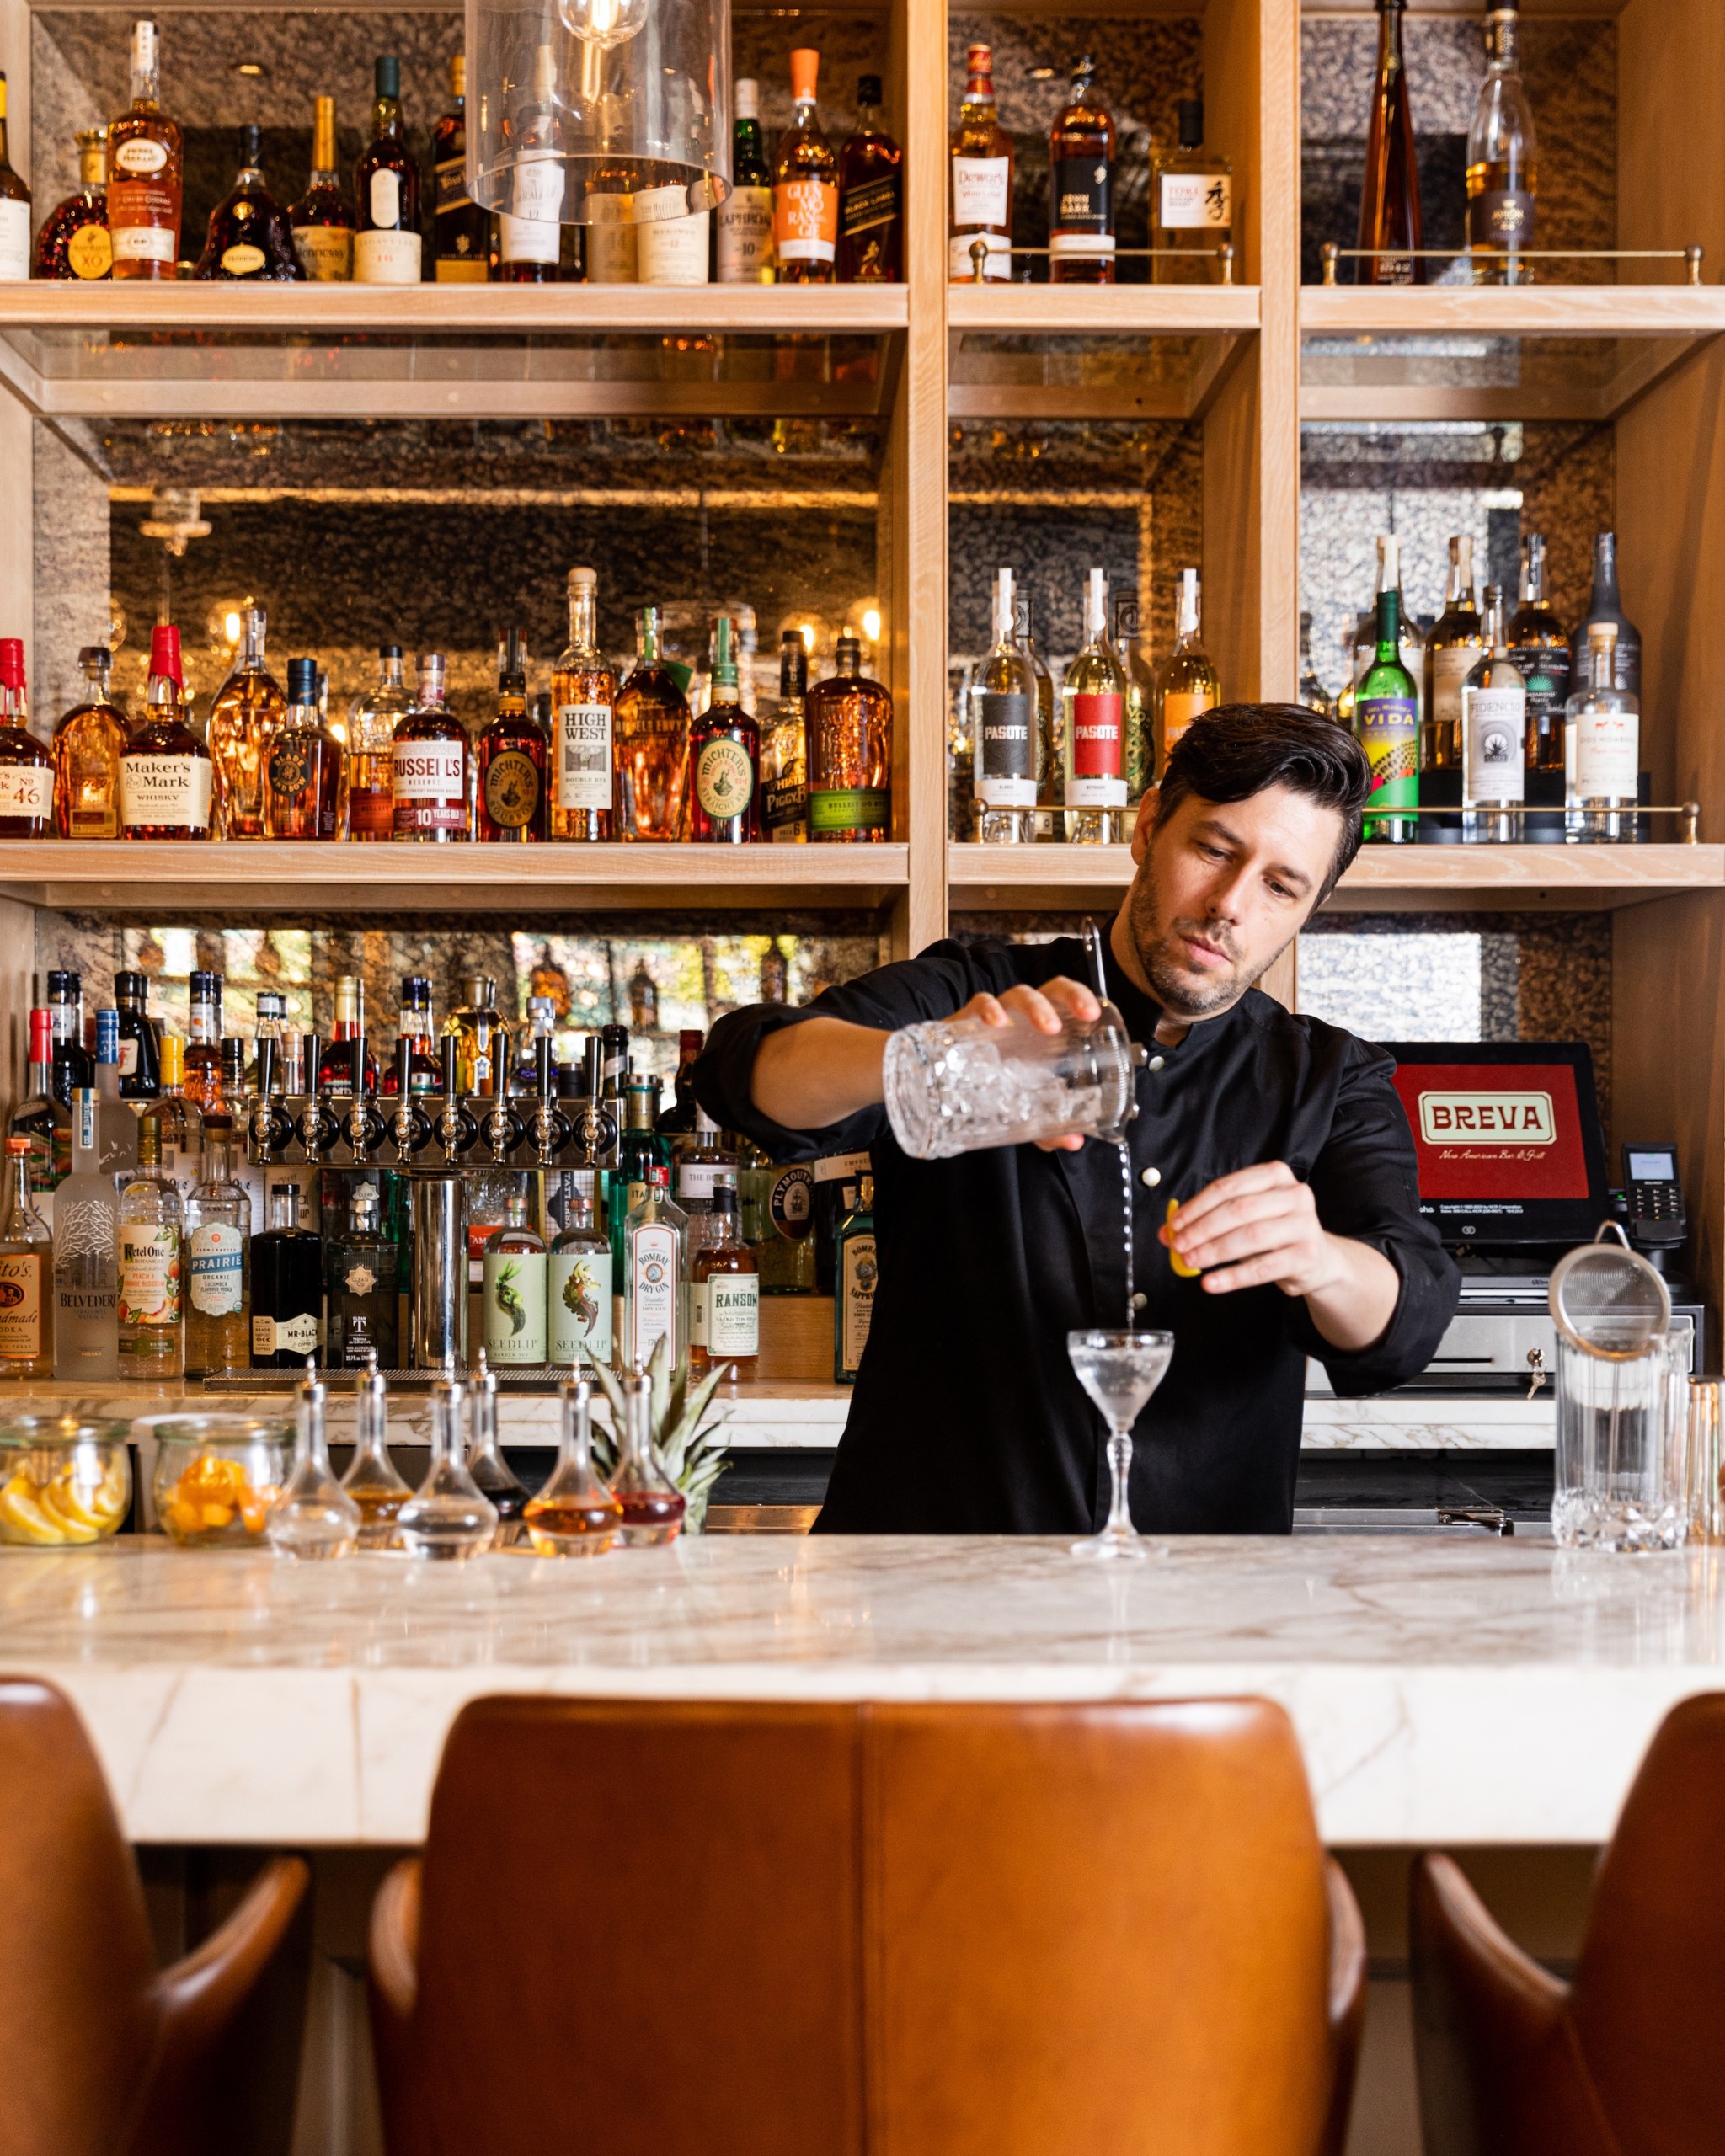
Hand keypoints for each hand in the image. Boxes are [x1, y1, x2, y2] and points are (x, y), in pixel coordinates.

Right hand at [953, 978, 1101, 1152]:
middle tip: (1084, 1015)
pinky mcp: (967, 1021)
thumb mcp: (1025, 1107)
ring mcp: (997, 1016)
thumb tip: (1075, 1142)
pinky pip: (979, 1004)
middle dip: (1071, 996)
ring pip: (1019, 995)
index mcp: (1043, 1031)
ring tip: (1048, 1027)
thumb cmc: (993, 1085)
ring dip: (1036, 1006)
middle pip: (1051, 990)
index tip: (1096, 1015)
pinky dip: (989, 1008)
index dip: (1084, 999)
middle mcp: (1024, 1018)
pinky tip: (996, 1022)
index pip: (1069, 1001)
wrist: (944, 1083)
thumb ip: (1049, 1125)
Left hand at [1159, 1162, 1346, 1298]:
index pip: (1228, 1187)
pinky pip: (1262, 1268)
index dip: (1197, 1206)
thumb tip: (1168, 1232)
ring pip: (1250, 1237)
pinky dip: (1232, 1277)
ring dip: (1214, 1251)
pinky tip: (1210, 1282)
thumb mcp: (1244, 1218)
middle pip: (1238, 1210)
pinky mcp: (1307, 1256)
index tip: (1175, 1224)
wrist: (1317, 1258)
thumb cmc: (1274, 1232)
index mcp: (1275, 1175)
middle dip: (1202, 1229)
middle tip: (1178, 1245)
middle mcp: (1295, 1195)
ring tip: (1190, 1261)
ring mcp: (1304, 1225)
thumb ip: (1207, 1220)